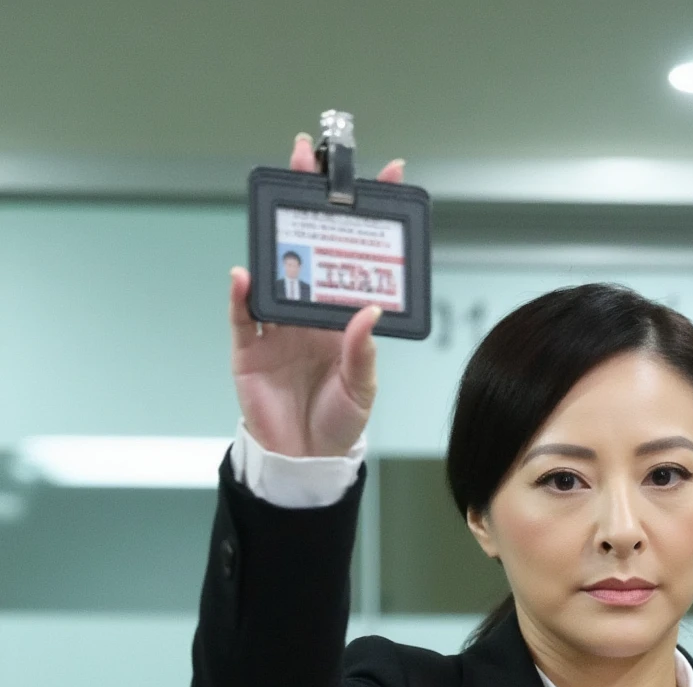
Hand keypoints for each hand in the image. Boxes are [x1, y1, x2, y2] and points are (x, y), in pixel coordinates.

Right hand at [230, 135, 405, 456]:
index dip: (365, 216)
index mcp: (338, 316)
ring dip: (272, 230)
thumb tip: (369, 313)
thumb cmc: (337, 421)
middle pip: (306, 243)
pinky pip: (241, 314)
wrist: (303, 459)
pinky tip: (246, 272)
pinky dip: (241, 294)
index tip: (384, 175)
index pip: (353, 256)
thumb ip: (363, 352)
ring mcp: (275, 325)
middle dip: (307, 199)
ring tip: (277, 193)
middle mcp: (306, 310)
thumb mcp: (362, 389)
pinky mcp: (247, 347)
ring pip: (272, 266)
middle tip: (310, 154)